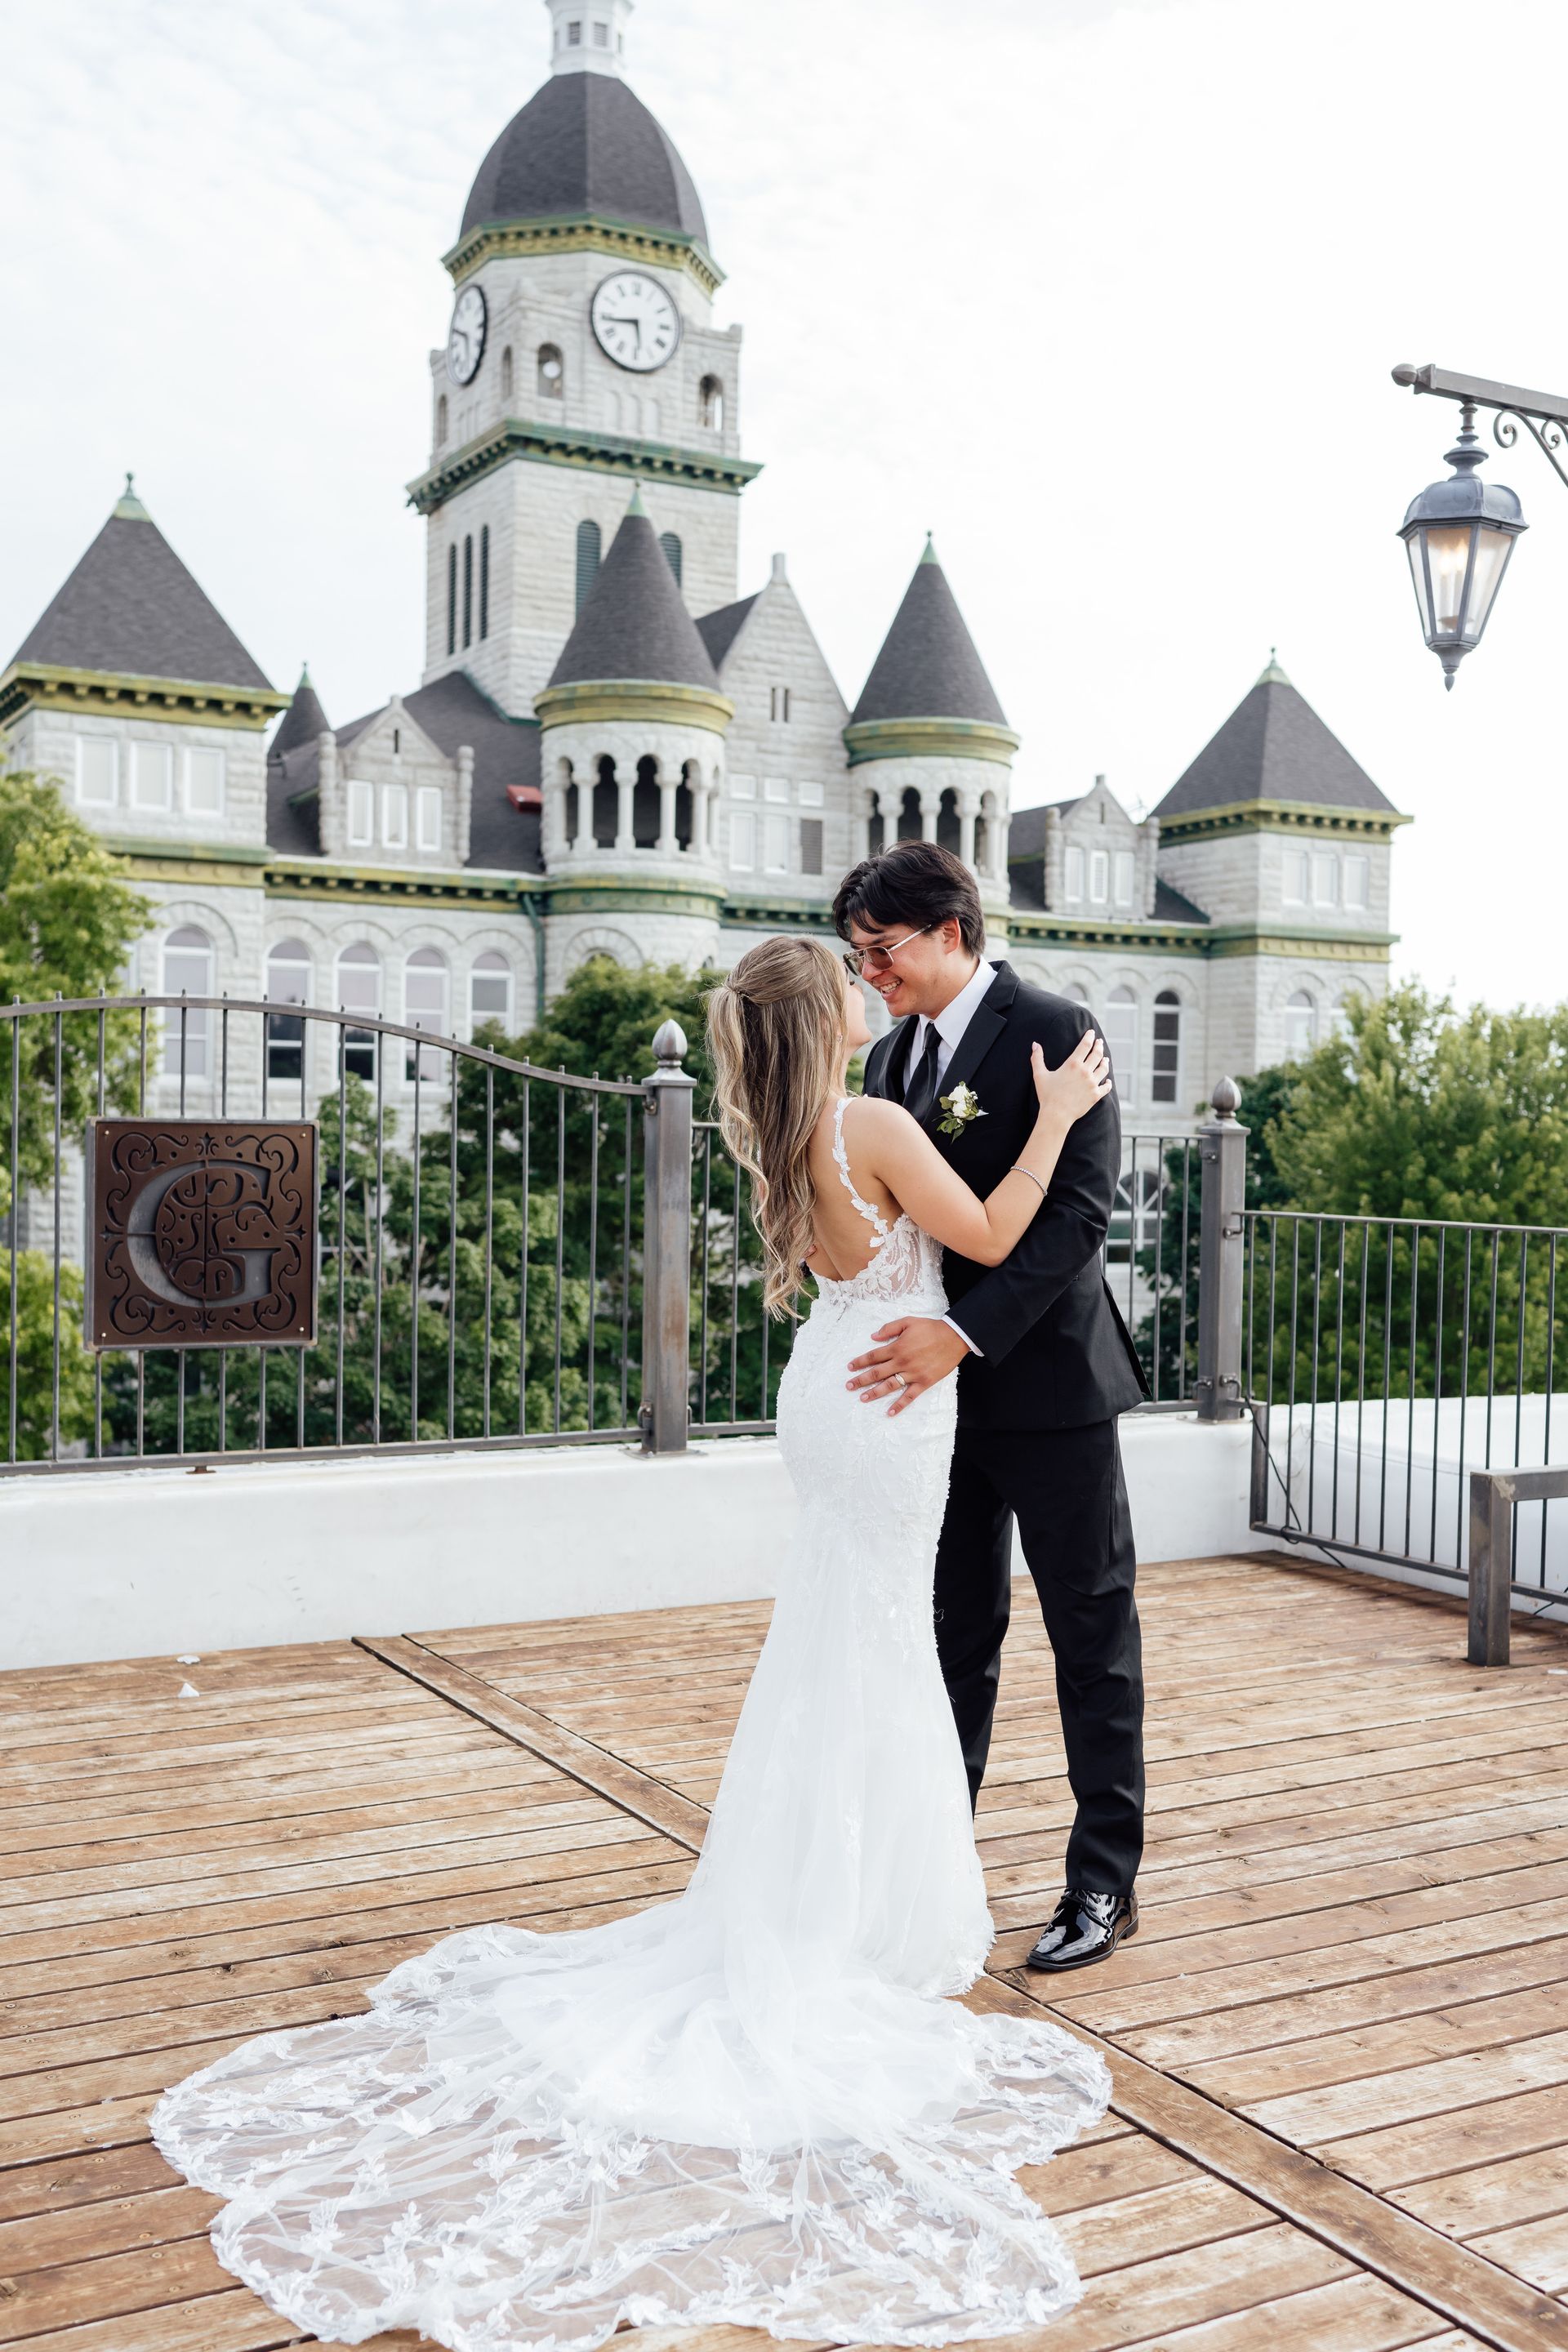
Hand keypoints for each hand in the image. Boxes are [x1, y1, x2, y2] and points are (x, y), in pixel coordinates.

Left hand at [847, 1316, 968, 1414]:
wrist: (954, 1337)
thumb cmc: (931, 1328)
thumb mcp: (908, 1321)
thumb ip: (890, 1328)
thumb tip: (873, 1336)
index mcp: (897, 1347)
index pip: (873, 1356)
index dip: (860, 1361)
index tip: (850, 1367)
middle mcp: (902, 1362)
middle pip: (877, 1372)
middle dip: (861, 1379)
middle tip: (849, 1386)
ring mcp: (913, 1373)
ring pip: (889, 1385)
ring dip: (874, 1392)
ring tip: (862, 1398)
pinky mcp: (924, 1382)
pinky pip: (909, 1396)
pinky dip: (899, 1405)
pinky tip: (890, 1412)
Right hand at [1032, 1029, 1111, 1123]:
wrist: (1057, 1115)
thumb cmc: (1047, 1095)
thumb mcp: (1040, 1075)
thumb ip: (1037, 1058)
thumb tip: (1035, 1044)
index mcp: (1073, 1064)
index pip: (1085, 1045)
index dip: (1089, 1037)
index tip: (1091, 1032)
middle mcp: (1085, 1072)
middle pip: (1097, 1054)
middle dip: (1098, 1046)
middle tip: (1099, 1042)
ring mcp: (1092, 1083)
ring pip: (1104, 1069)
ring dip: (1105, 1062)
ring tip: (1105, 1059)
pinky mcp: (1096, 1095)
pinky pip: (1106, 1087)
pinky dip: (1108, 1083)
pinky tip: (1107, 1081)